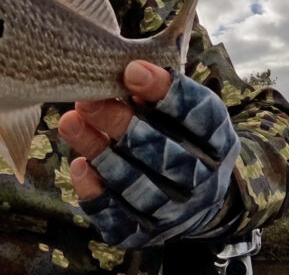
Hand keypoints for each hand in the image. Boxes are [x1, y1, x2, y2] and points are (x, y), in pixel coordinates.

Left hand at [58, 60, 239, 247]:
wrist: (196, 197)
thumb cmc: (180, 134)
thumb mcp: (185, 106)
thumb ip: (162, 84)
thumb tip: (128, 57)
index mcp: (217, 140)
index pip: (198, 115)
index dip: (165, 93)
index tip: (131, 70)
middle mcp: (202, 179)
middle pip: (163, 154)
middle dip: (121, 124)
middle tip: (86, 98)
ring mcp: (176, 211)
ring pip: (137, 186)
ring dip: (101, 154)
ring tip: (70, 122)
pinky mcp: (147, 232)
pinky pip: (119, 219)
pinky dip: (97, 194)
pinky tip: (79, 166)